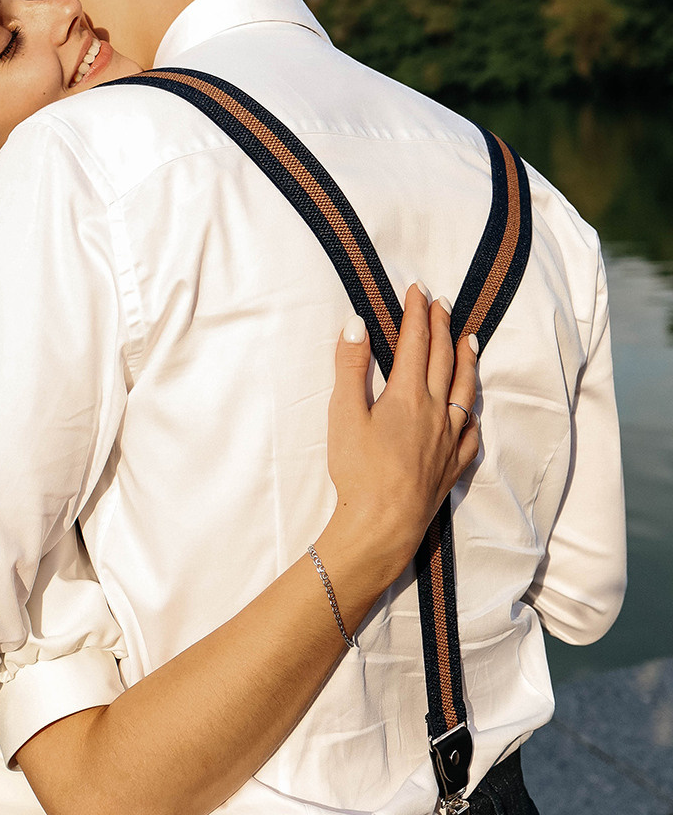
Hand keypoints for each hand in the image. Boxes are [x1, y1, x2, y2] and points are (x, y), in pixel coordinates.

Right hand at [318, 286, 478, 600]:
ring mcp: (448, 440)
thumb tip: (356, 323)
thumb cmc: (358, 470)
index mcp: (407, 395)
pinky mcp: (452, 466)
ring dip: (467, 361)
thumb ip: (350, 366)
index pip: (415, 343)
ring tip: (470, 340)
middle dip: (441, 328)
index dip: (416, 314)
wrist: (383, 524)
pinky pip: (470, 433)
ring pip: (465, 391)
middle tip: (442, 304)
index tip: (417, 290)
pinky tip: (470, 411)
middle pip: (443, 360)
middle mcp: (435, 412)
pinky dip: (472, 413)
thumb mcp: (343, 413)